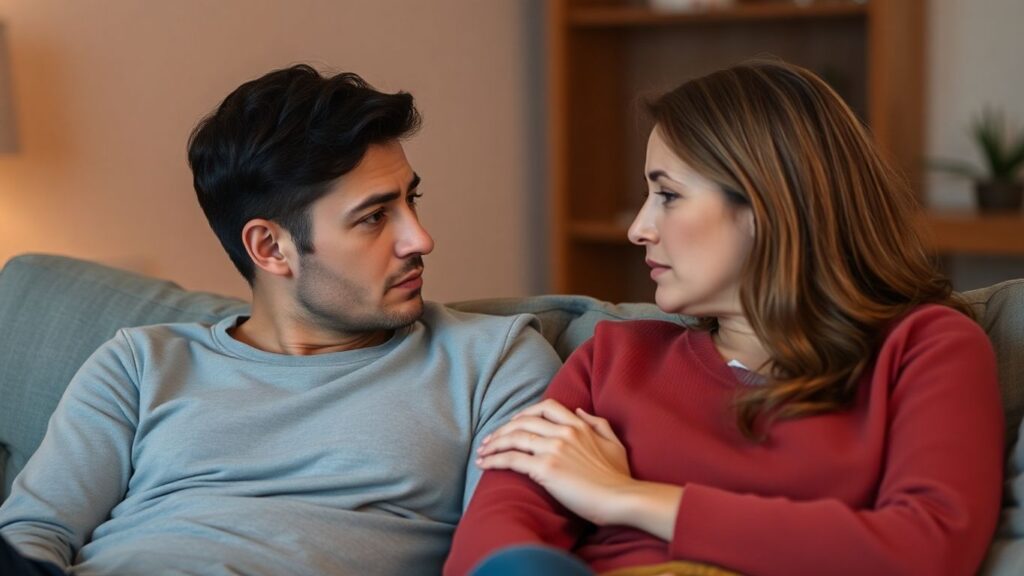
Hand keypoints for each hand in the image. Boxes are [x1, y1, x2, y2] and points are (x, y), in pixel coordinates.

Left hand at [476, 399, 632, 525]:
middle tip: (490, 439)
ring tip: (482, 452)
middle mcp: (563, 432)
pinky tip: (484, 464)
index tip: (514, 422)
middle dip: (502, 429)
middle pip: (523, 421)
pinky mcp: (545, 469)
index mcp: (578, 425)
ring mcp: (553, 449)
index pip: (546, 407)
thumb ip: (598, 424)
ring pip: (514, 438)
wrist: (622, 498)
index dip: (525, 412)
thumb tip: (580, 411)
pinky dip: (494, 460)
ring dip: (493, 443)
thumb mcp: (614, 443)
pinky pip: (512, 459)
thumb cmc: (619, 477)